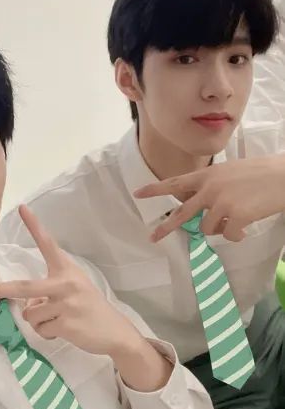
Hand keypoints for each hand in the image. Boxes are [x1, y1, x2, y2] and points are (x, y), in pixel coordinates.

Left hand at [0, 204, 140, 356]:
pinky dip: (47, 334)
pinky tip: (65, 330)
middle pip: (23, 287)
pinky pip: (40, 330)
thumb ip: (49, 291)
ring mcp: (65, 303)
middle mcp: (65, 282)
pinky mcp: (66, 324)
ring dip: (39, 321)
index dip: (34, 226)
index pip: (48, 244)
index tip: (21, 208)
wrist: (115, 331)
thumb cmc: (90, 307)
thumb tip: (28, 304)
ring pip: (30, 314)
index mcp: (66, 269)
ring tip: (59, 320)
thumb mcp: (73, 290)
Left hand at [133, 154, 284, 241]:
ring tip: (234, 221)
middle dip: (166, 227)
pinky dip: (235, 236)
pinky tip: (244, 229)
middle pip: (181, 212)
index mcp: (207, 175)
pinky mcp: (235, 216)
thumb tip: (202, 205)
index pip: (175, 183)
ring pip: (206, 228)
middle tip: (153, 237)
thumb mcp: (229, 172)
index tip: (138, 193)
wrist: (283, 176)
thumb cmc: (260, 172)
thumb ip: (211, 185)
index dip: (155, 189)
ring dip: (218, 229)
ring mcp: (221, 203)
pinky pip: (227, 235)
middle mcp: (209, 188)